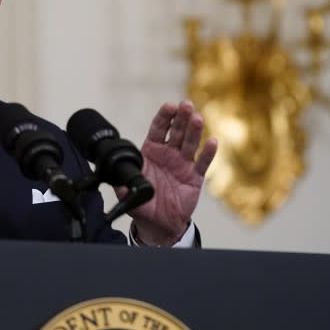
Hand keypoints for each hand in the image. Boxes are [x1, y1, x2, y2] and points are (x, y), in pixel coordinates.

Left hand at [123, 100, 216, 245]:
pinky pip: (202, 163)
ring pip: (190, 143)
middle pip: (177, 131)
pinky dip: (208, 153)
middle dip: (182, 117)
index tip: (170, 106)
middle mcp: (169, 154)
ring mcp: (183, 164)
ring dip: (195, 130)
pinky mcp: (195, 177)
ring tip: (197, 118)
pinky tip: (213, 141)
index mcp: (152, 151)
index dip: (164, 117)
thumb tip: (116, 178)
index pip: (159, 129)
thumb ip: (123, 184)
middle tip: (186, 105)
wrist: (158, 224)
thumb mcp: (128, 193)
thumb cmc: (144, 203)